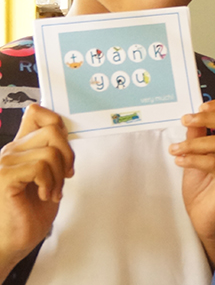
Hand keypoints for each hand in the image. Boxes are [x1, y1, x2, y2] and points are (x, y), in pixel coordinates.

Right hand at [0, 105, 73, 275]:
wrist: (11, 242)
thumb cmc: (27, 214)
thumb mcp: (49, 178)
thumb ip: (54, 155)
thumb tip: (67, 135)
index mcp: (20, 149)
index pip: (35, 113)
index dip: (56, 120)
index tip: (66, 147)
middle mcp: (10, 151)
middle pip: (52, 130)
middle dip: (68, 154)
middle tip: (65, 176)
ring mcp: (5, 163)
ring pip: (50, 151)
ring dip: (58, 175)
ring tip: (51, 192)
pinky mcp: (4, 177)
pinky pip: (40, 167)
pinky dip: (49, 183)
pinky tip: (43, 196)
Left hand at [170, 100, 214, 266]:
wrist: (206, 221)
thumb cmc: (203, 191)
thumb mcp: (195, 158)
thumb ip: (196, 137)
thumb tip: (192, 118)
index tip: (198, 107)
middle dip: (206, 117)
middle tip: (186, 121)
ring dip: (192, 143)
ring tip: (175, 150)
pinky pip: (214, 164)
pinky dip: (193, 159)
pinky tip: (180, 161)